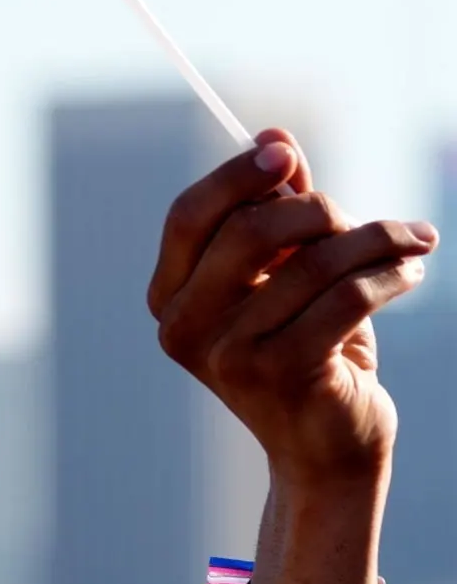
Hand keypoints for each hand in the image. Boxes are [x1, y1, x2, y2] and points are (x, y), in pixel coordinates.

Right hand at [147, 128, 435, 488]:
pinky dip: (389, 274)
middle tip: (364, 218)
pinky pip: (345, 298)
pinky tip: (411, 271)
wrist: (327, 448)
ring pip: (311, 263)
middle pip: (247, 232)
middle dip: (317, 210)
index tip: (286, 154)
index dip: (235, 176)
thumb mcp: (286, 275)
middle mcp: (184, 328)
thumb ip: (276, 209)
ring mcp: (228, 355)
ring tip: (413, 240)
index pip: (189, 217)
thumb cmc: (307, 349)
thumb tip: (274, 136)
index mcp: (170, 298)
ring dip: (375, 240)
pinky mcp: (281, 374)